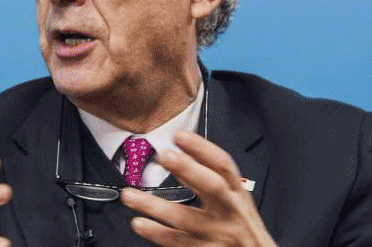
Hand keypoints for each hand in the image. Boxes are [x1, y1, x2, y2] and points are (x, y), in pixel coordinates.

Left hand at [121, 131, 276, 246]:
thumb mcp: (233, 198)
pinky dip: (157, 232)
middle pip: (212, 187)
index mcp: (236, 192)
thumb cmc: (242, 225)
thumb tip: (178, 156)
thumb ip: (206, 177)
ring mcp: (219, 233)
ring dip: (155, 206)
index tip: (180, 135)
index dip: (202, 148)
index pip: (223, 165)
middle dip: (189, 169)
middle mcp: (230, 211)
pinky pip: (179, 242)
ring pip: (186, 218)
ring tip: (130, 196)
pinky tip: (139, 223)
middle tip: (164, 156)